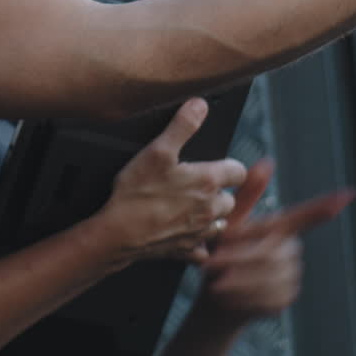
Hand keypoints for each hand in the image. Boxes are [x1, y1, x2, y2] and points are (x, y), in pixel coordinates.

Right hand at [97, 98, 245, 262]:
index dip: (230, 166)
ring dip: (212, 216)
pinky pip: (202, 250)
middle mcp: (209, 208)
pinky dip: (199, 244)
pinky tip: (187, 235)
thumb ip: (183, 125)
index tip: (220, 164)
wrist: (117, 233)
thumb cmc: (137, 193)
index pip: (238, 171)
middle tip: (200, 184)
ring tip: (194, 207)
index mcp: (208, 182)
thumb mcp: (158, 149)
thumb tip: (200, 105)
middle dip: (220, 191)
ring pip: (219, 223)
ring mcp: (198, 232)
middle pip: (229, 199)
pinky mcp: (185, 249)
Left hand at [196, 159, 354, 328]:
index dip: (326, 205)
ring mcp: (291, 276)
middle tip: (210, 262)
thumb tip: (268, 160)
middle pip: (270, 253)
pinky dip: (242, 298)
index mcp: (279, 227)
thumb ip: (247, 195)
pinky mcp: (284, 299)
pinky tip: (227, 297)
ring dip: (237, 279)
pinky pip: (266, 297)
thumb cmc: (219, 255)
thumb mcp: (228, 224)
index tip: (349, 193)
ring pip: (267, 276)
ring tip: (214, 281)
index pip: (307, 215)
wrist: (213, 300)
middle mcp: (292, 249)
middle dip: (238, 258)